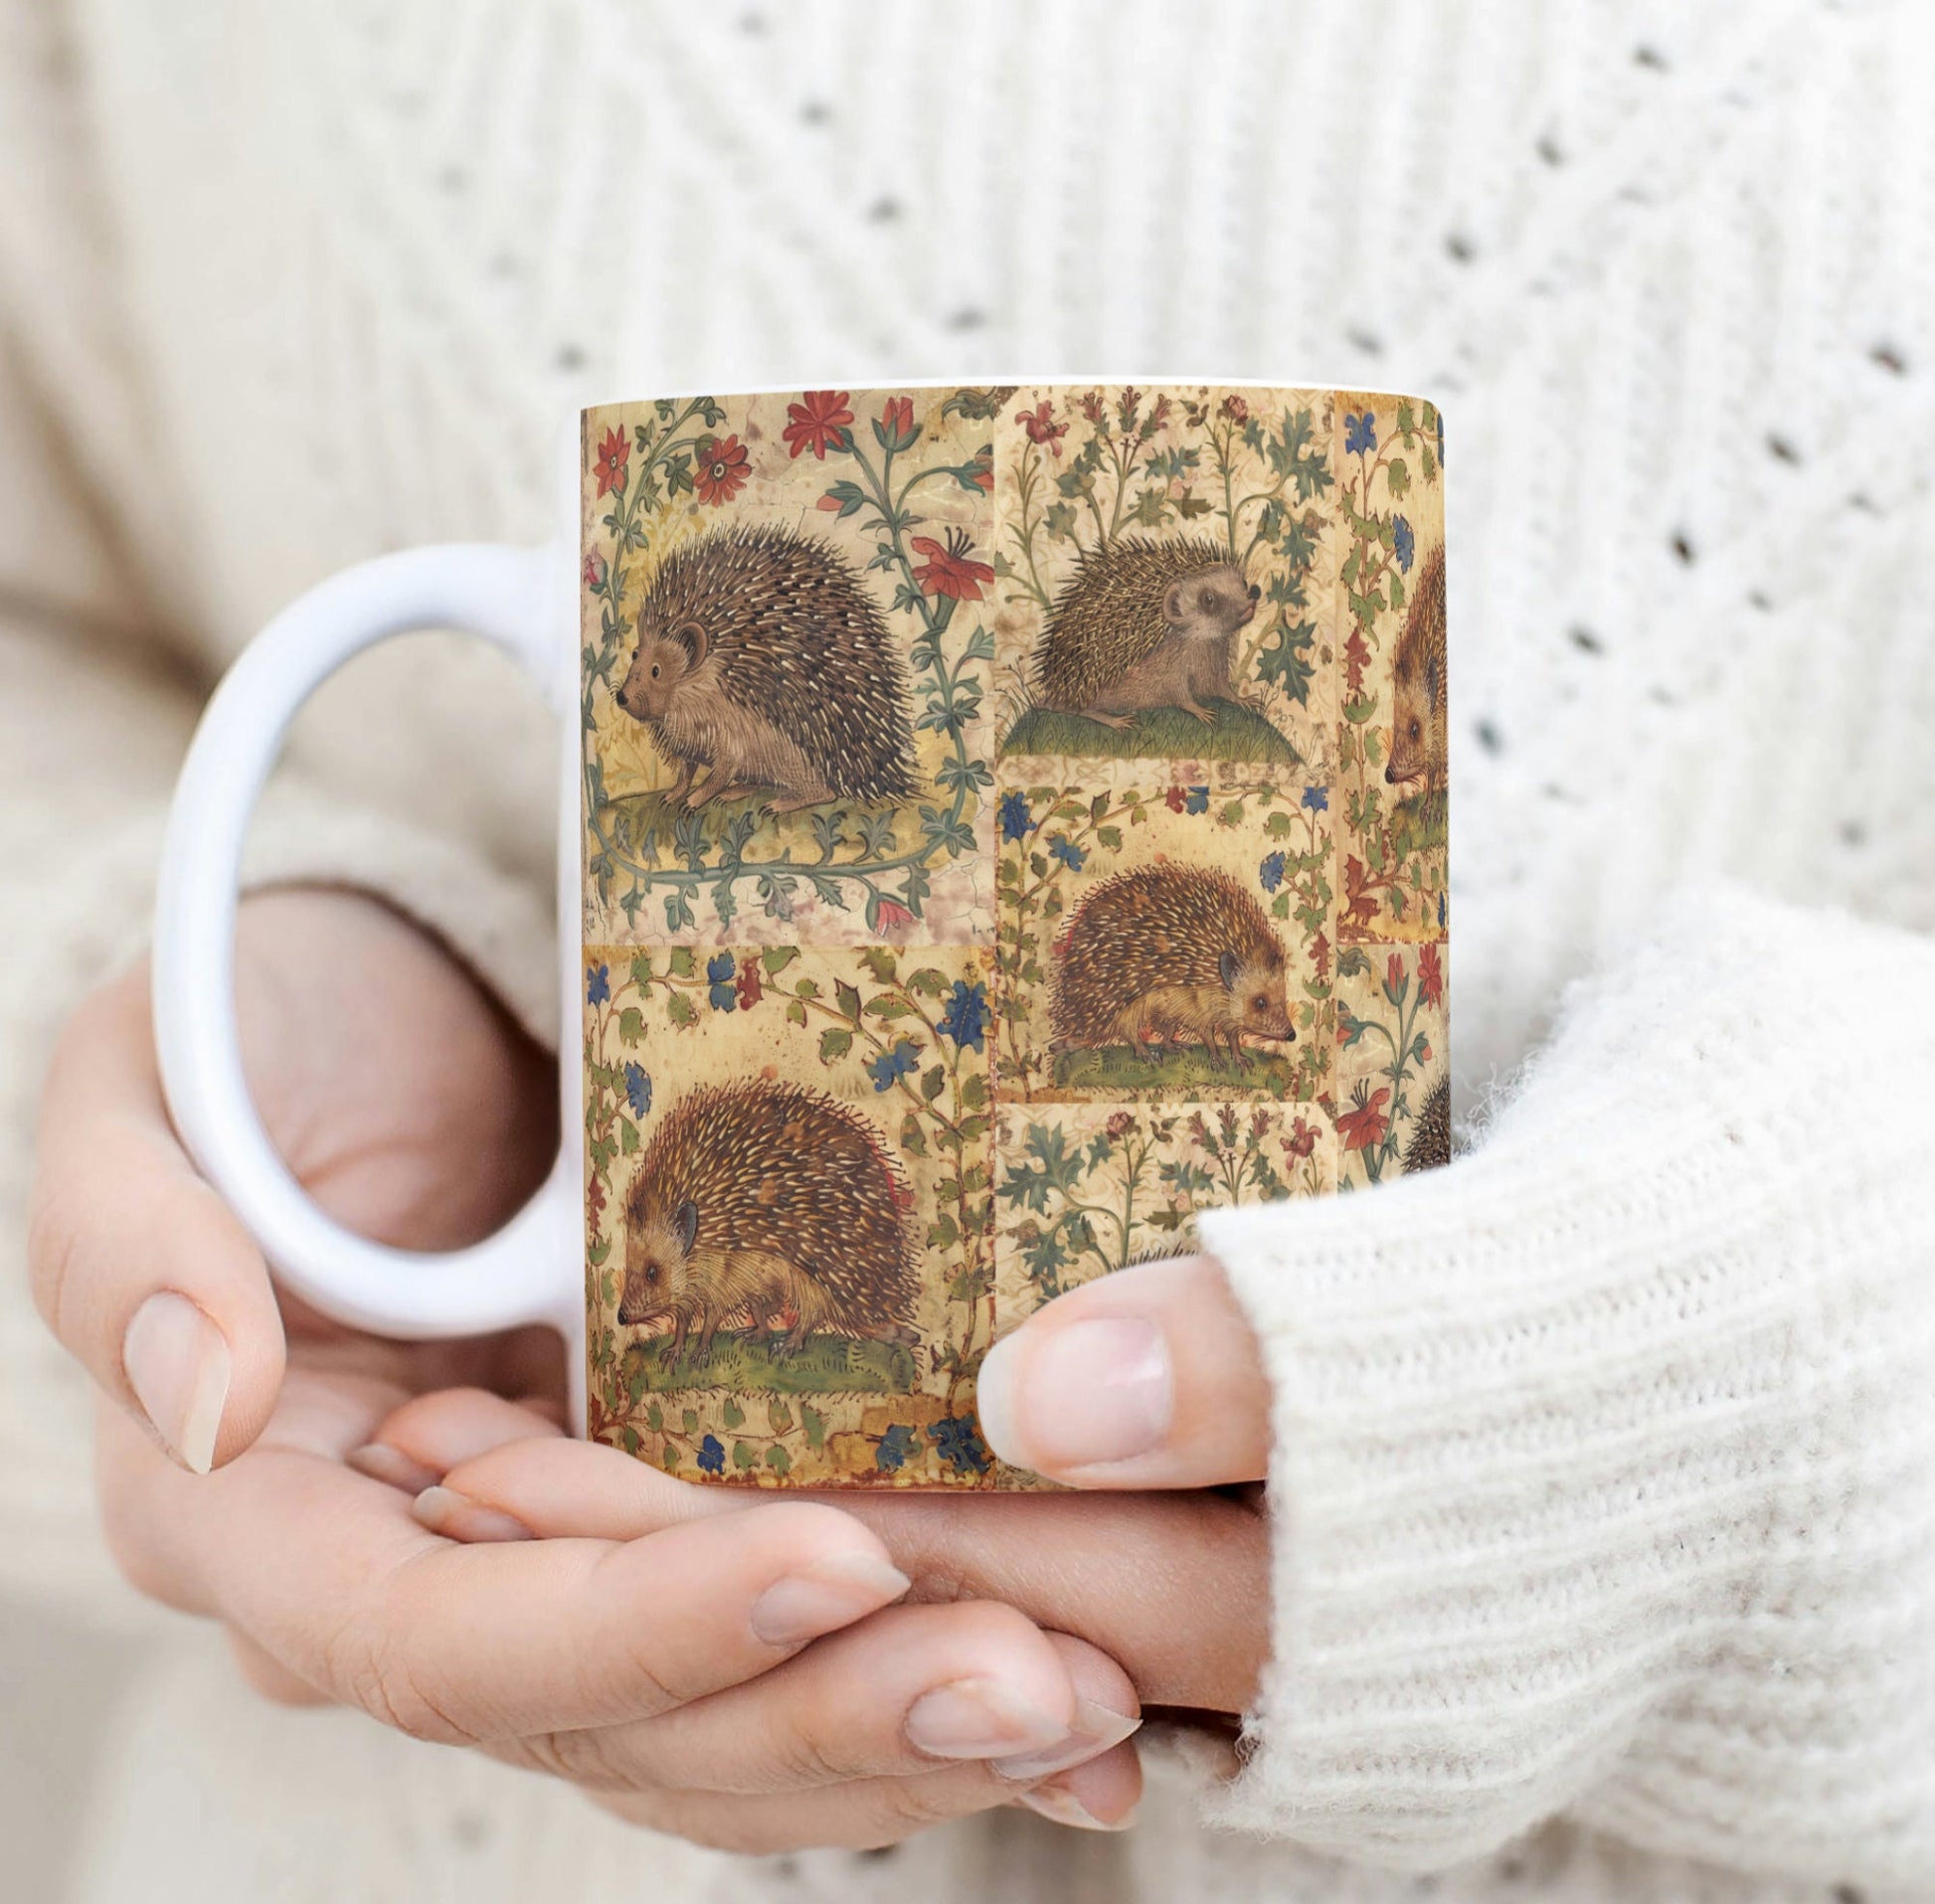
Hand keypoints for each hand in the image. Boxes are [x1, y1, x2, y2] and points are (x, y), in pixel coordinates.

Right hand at [28, 889, 1140, 1847]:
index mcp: (269, 1513)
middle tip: (1029, 1681)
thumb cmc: (265, 1028)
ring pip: (721, 1722)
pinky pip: (788, 1645)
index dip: (630, 1626)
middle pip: (614, 1722)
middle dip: (821, 1715)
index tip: (825, 1560)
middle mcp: (420, 1579)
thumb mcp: (148, 1086)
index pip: (441, 1637)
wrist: (396, 1003)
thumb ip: (128, 1236)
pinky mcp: (671, 1520)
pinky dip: (913, 1670)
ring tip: (1087, 1700)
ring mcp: (559, 1563)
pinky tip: (1078, 1693)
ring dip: (902, 1726)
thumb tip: (192, 1399)